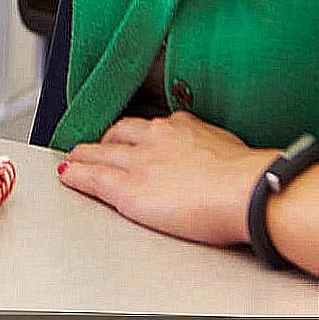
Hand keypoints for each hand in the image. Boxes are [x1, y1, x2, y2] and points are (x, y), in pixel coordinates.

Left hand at [58, 110, 277, 246]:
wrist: (248, 192)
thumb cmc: (250, 177)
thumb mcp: (229, 148)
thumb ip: (212, 148)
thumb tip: (218, 158)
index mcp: (181, 127)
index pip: (145, 127)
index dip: (130, 134)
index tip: (126, 137)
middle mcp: (154, 138)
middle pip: (117, 134)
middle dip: (103, 141)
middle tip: (93, 148)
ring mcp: (138, 162)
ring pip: (100, 153)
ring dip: (83, 156)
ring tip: (73, 160)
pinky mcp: (129, 188)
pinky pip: (93, 178)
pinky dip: (76, 175)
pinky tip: (67, 176)